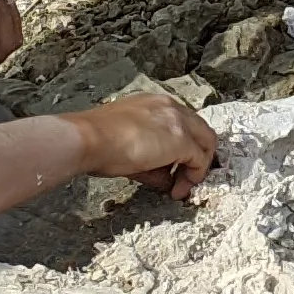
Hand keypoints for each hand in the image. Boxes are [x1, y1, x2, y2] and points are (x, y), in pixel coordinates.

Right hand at [70, 87, 217, 199]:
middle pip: (199, 130)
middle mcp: (170, 106)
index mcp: (155, 103)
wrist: (88, 138)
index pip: (182, 122)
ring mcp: (178, 121)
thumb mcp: (127, 145)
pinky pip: (200, 159)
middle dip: (196, 156)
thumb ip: (151, 160)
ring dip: (198, 166)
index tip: (174, 166)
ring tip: (181, 187)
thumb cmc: (96, 141)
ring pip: (205, 142)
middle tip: (184, 178)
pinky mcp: (181, 140)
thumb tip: (165, 179)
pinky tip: (178, 189)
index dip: (183, 147)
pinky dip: (195, 176)